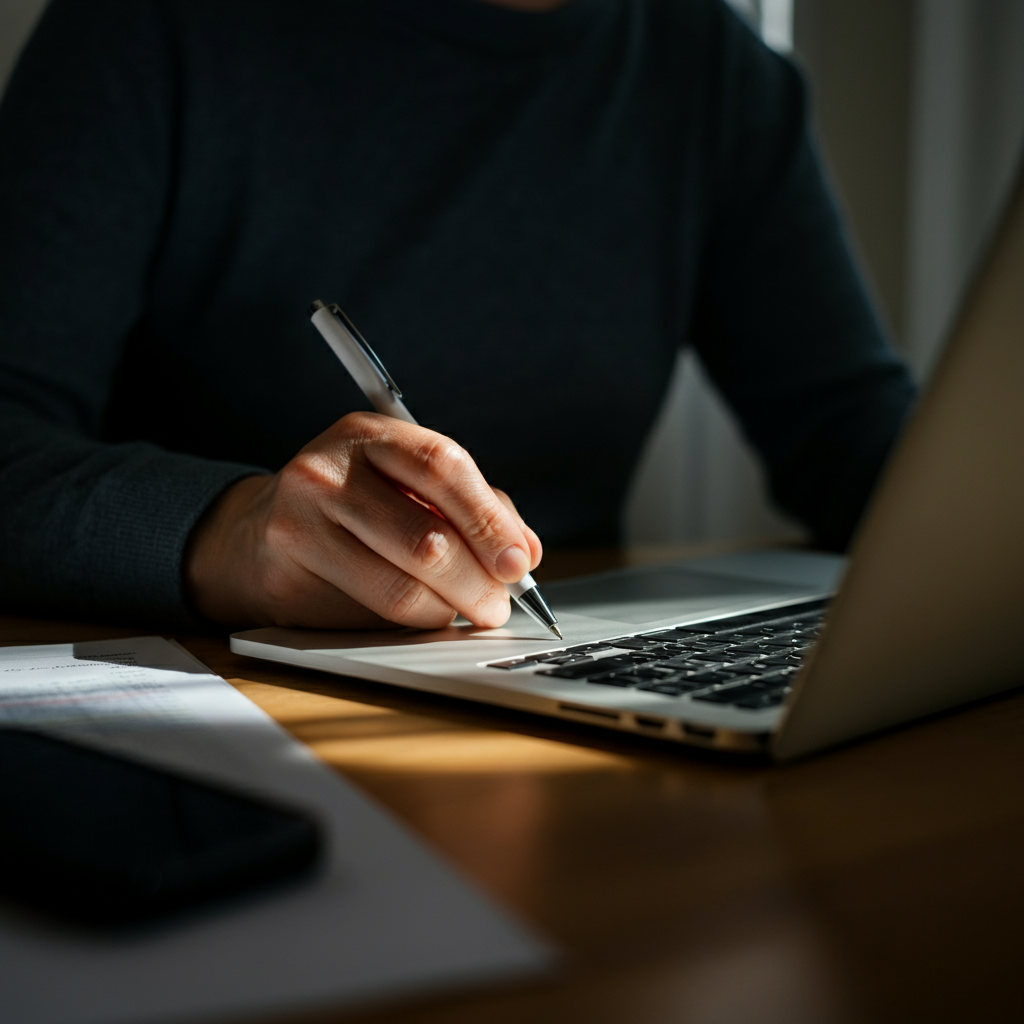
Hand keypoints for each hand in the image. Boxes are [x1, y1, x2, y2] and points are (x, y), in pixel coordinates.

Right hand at [184, 412, 541, 628]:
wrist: (259, 534)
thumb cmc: (355, 506)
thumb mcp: (409, 484)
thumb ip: (474, 508)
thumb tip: (525, 552)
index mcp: (369, 434)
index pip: (443, 467)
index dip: (489, 519)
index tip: (519, 561)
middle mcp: (329, 470)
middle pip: (426, 538)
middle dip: (478, 580)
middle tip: (499, 603)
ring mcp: (301, 522)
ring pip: (401, 585)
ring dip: (450, 608)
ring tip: (469, 611)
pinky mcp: (287, 575)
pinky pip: (372, 613)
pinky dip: (416, 620)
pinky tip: (428, 612)